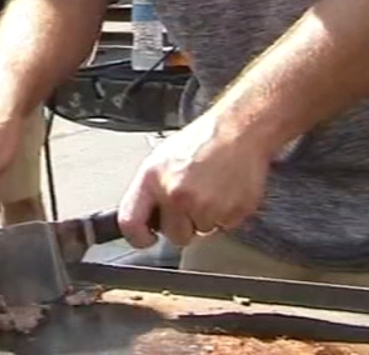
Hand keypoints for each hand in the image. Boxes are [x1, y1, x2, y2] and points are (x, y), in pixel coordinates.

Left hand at [117, 111, 271, 249]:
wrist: (239, 130)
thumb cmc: (203, 139)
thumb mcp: (162, 157)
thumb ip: (151, 189)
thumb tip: (146, 215)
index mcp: (152, 179)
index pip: (130, 222)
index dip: (138, 237)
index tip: (147, 238)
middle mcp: (176, 194)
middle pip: (174, 235)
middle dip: (182, 224)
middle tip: (191, 202)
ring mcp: (204, 205)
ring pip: (201, 232)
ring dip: (206, 217)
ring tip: (210, 189)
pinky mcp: (231, 212)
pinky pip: (224, 227)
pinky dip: (225, 214)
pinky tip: (225, 191)